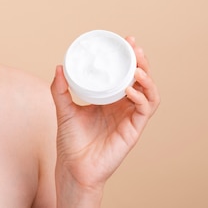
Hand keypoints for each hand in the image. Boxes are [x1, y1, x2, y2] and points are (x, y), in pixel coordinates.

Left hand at [50, 36, 159, 191]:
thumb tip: (59, 67)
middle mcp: (122, 107)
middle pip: (140, 80)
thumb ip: (60, 90)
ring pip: (149, 93)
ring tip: (137, 67)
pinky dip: (140, 98)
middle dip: (141, 62)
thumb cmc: (71, 141)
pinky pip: (144, 111)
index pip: (124, 74)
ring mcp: (129, 118)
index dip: (128, 58)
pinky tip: (130, 89)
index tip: (125, 40)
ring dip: (146, 78)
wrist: (73, 166)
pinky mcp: (133, 131)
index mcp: (109, 99)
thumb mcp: (63, 109)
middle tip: (134, 47)